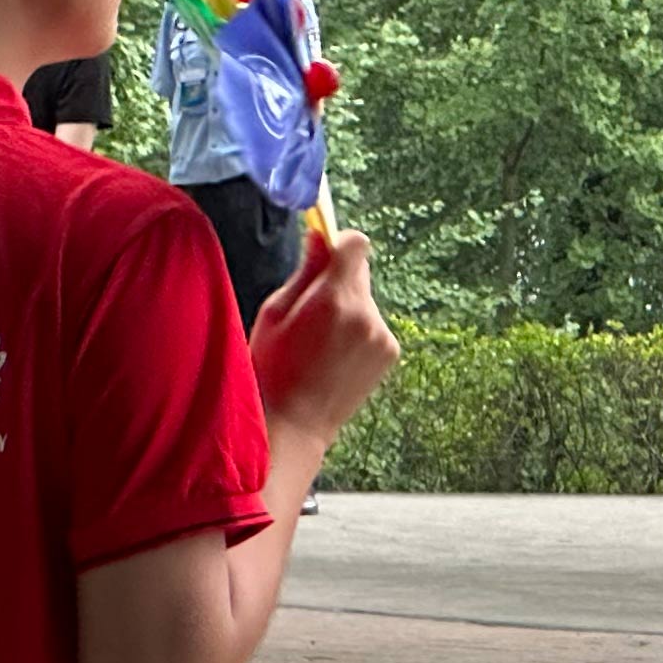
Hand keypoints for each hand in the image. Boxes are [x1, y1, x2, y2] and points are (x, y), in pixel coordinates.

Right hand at [248, 220, 399, 443]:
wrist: (292, 425)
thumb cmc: (272, 369)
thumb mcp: (274, 312)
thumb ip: (305, 272)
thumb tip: (320, 237)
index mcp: (336, 299)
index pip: (356, 244)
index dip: (338, 245)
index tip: (323, 254)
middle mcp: (367, 314)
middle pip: (360, 273)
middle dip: (337, 281)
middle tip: (310, 310)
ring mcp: (382, 336)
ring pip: (365, 302)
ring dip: (348, 309)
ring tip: (318, 343)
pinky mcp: (390, 353)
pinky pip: (373, 326)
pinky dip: (357, 333)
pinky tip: (333, 358)